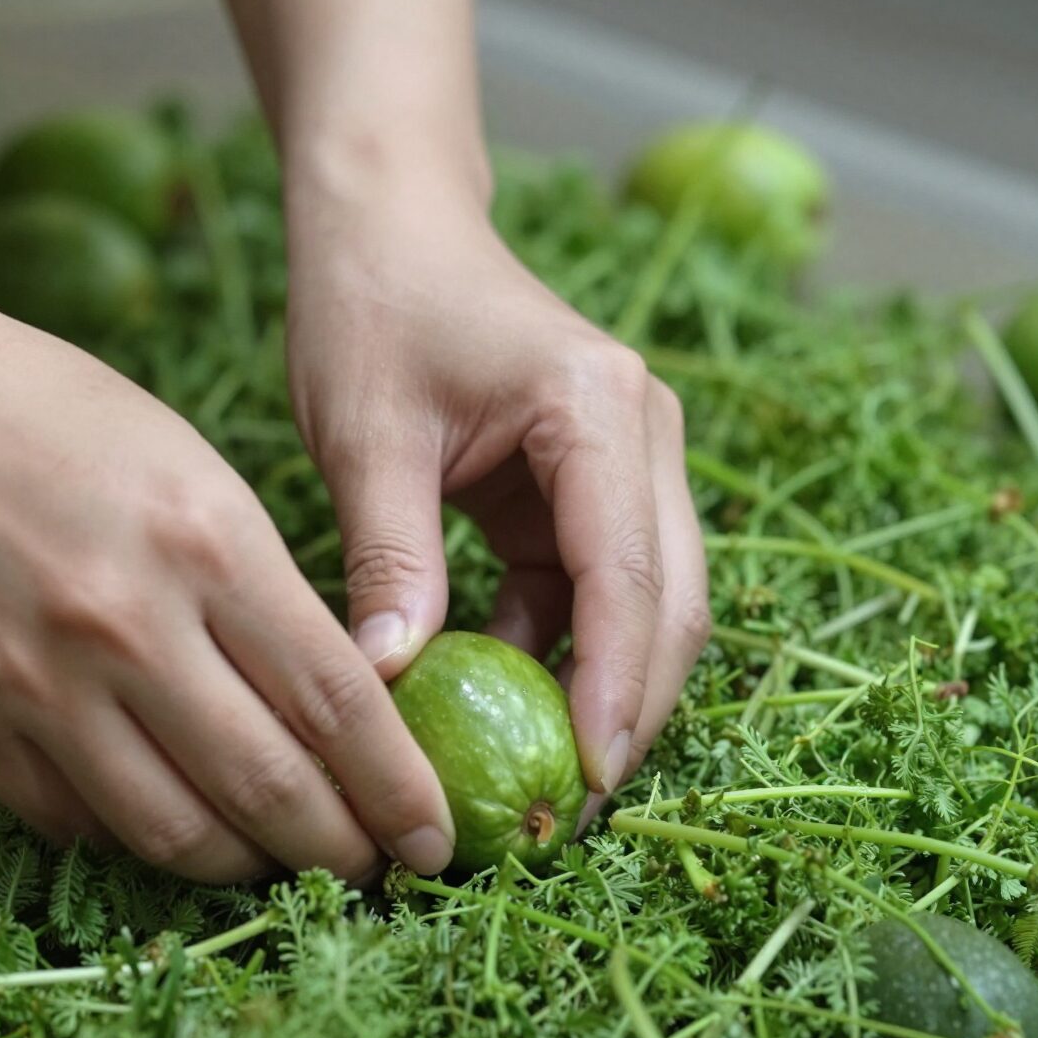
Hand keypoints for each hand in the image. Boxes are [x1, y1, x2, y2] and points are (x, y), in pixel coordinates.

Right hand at [0, 295, 455, 882]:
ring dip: (248, 865)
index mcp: (205, 542)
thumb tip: (330, 708)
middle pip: (270, 787)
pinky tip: (176, 819)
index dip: (400, 789)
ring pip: (176, 832)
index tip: (434, 836)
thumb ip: (263, 590)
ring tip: (281, 859)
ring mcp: (37, 684)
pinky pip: (80, 821)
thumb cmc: (50, 413)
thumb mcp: (192, 468)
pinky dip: (143, 837)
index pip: (340, 704)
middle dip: (342, 851)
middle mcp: (125, 626)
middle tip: (374, 870)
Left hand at [285, 150, 709, 804]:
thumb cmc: (374, 306)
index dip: (617, 686)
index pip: (630, 573)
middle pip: (670, 601)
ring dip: (596, 688)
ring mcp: (624, 464)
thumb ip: (390, 558)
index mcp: (599, 409)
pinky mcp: (587, 490)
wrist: (389, 226)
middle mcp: (642, 437)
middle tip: (569, 811)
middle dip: (629, 708)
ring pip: (642, 606)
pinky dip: (552, 650)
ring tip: (533, 778)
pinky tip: (493, 696)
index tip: (588, 781)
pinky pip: (588, 592)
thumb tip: (390, 688)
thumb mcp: (367, 436)